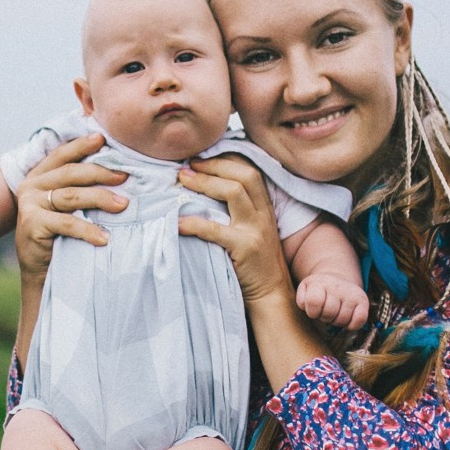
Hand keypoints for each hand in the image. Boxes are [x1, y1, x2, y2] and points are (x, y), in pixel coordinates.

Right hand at [14, 134, 128, 284]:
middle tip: (124, 177)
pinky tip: (105, 237)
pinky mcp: (32, 224)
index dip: (81, 146)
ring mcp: (29, 205)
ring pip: (71, 195)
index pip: (61, 156)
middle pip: (70, 173)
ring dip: (100, 198)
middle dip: (100, 173)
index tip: (102, 138)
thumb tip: (117, 172)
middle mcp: (31, 186)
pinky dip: (88, 230)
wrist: (42, 272)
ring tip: (122, 205)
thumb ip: (79, 188)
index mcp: (39, 176)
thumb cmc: (61, 236)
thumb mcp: (67, 208)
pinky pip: (66, 223)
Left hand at [174, 156, 294, 306]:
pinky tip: (178, 222)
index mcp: (264, 206)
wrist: (271, 292)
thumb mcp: (251, 229)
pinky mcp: (246, 248)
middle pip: (244, 174)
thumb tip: (200, 189)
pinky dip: (194, 223)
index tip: (200, 157)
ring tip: (183, 181)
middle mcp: (263, 213)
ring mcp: (256, 230)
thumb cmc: (253, 261)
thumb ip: (236, 209)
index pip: (249, 169)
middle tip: (187, 165)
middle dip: (214, 165)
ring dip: (205, 182)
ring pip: (234, 192)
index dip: (225, 159)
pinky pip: (216, 230)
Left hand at [296, 273, 369, 330]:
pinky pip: (359, 320)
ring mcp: (351, 292)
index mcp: (319, 283)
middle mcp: (336, 286)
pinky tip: (347, 319)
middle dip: (325, 317)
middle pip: (329, 313)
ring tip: (335, 313)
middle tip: (326, 312)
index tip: (314, 310)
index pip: (314, 302)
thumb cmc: (318, 292)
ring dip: (337, 322)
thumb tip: (306, 306)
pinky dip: (352, 325)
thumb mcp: (305, 291)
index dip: (312, 312)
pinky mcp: (363, 299)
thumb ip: (302, 300)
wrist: (337, 280)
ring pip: (343, 319)